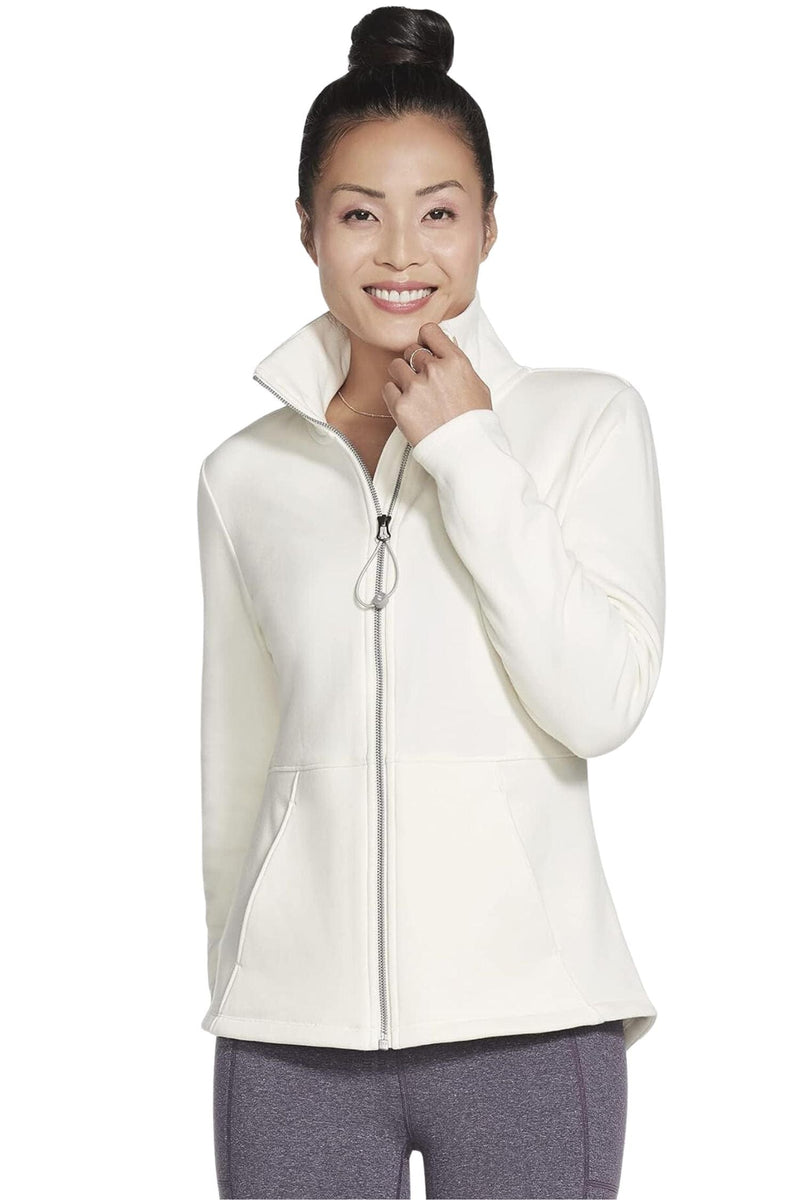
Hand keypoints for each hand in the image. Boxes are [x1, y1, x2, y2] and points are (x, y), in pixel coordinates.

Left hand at [382, 322, 491, 446]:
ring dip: (402, 377)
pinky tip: (406, 406)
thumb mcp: (477, 385)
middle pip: (411, 351)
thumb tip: (446, 349)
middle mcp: (434, 370)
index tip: (425, 349)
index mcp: (455, 362)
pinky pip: (387, 389)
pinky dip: (394, 396)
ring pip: (395, 367)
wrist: (466, 451)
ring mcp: (416, 387)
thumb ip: (458, 365)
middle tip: (421, 380)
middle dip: (414, 363)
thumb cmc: (475, 422)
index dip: (424, 340)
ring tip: (413, 394)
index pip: (429, 331)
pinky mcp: (401, 406)